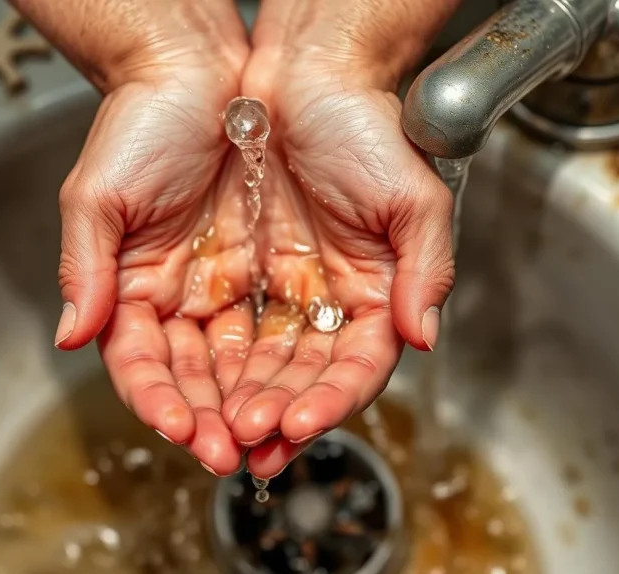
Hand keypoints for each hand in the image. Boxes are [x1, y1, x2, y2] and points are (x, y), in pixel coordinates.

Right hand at [13, 0, 251, 475]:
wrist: (203, 74)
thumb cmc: (140, 123)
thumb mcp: (97, 195)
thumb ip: (85, 270)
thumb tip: (70, 337)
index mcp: (134, 288)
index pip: (141, 363)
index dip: (157, 401)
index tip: (179, 428)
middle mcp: (182, 298)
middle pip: (196, 377)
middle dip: (213, 418)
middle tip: (235, 452)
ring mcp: (229, 288)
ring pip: (243, 363)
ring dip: (256, 402)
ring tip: (273, 436)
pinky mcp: (275, 272)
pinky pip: (286, 328)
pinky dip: (293, 362)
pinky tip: (300, 391)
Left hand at [222, 0, 459, 477]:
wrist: (301, 79)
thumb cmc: (364, 128)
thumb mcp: (413, 198)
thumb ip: (426, 270)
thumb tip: (423, 337)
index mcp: (370, 295)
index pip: (356, 367)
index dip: (330, 401)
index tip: (299, 424)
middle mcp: (322, 302)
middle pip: (299, 379)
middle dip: (273, 416)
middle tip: (243, 449)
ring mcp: (275, 292)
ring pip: (254, 366)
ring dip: (234, 403)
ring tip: (211, 437)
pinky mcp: (227, 275)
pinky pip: (212, 331)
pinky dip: (203, 365)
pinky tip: (192, 394)